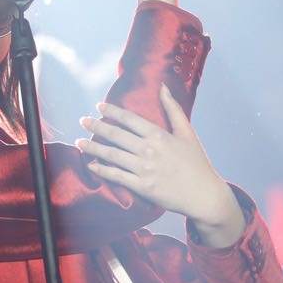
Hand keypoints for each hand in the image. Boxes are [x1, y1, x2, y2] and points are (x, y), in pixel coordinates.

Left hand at [75, 83, 245, 246]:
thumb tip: (162, 86)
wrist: (204, 195)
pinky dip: (101, 169)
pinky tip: (90, 164)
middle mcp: (149, 150)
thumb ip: (173, 109)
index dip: (112, 111)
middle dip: (96, 126)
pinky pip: (116, 176)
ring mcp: (144, 169)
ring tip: (79, 142)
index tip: (98, 106)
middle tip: (82, 120)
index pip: (129, 119)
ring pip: (112, 155)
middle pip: (116, 135)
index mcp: (159, 136)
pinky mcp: (142, 187)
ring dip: (93, 147)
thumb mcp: (187, 133)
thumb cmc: (196, 163)